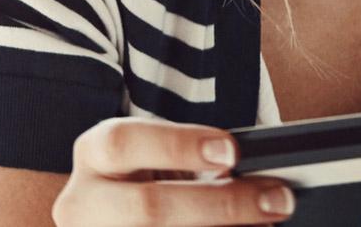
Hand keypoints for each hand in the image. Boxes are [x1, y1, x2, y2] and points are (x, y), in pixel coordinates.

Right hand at [54, 117, 296, 226]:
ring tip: (266, 224)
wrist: (118, 218)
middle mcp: (83, 204)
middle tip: (276, 200)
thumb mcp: (163, 162)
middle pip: (148, 208)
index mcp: (94, 155)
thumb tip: (259, 181)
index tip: (232, 151)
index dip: (176, 146)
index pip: (123, 143)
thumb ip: (199, 162)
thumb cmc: (153, 183)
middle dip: (220, 205)